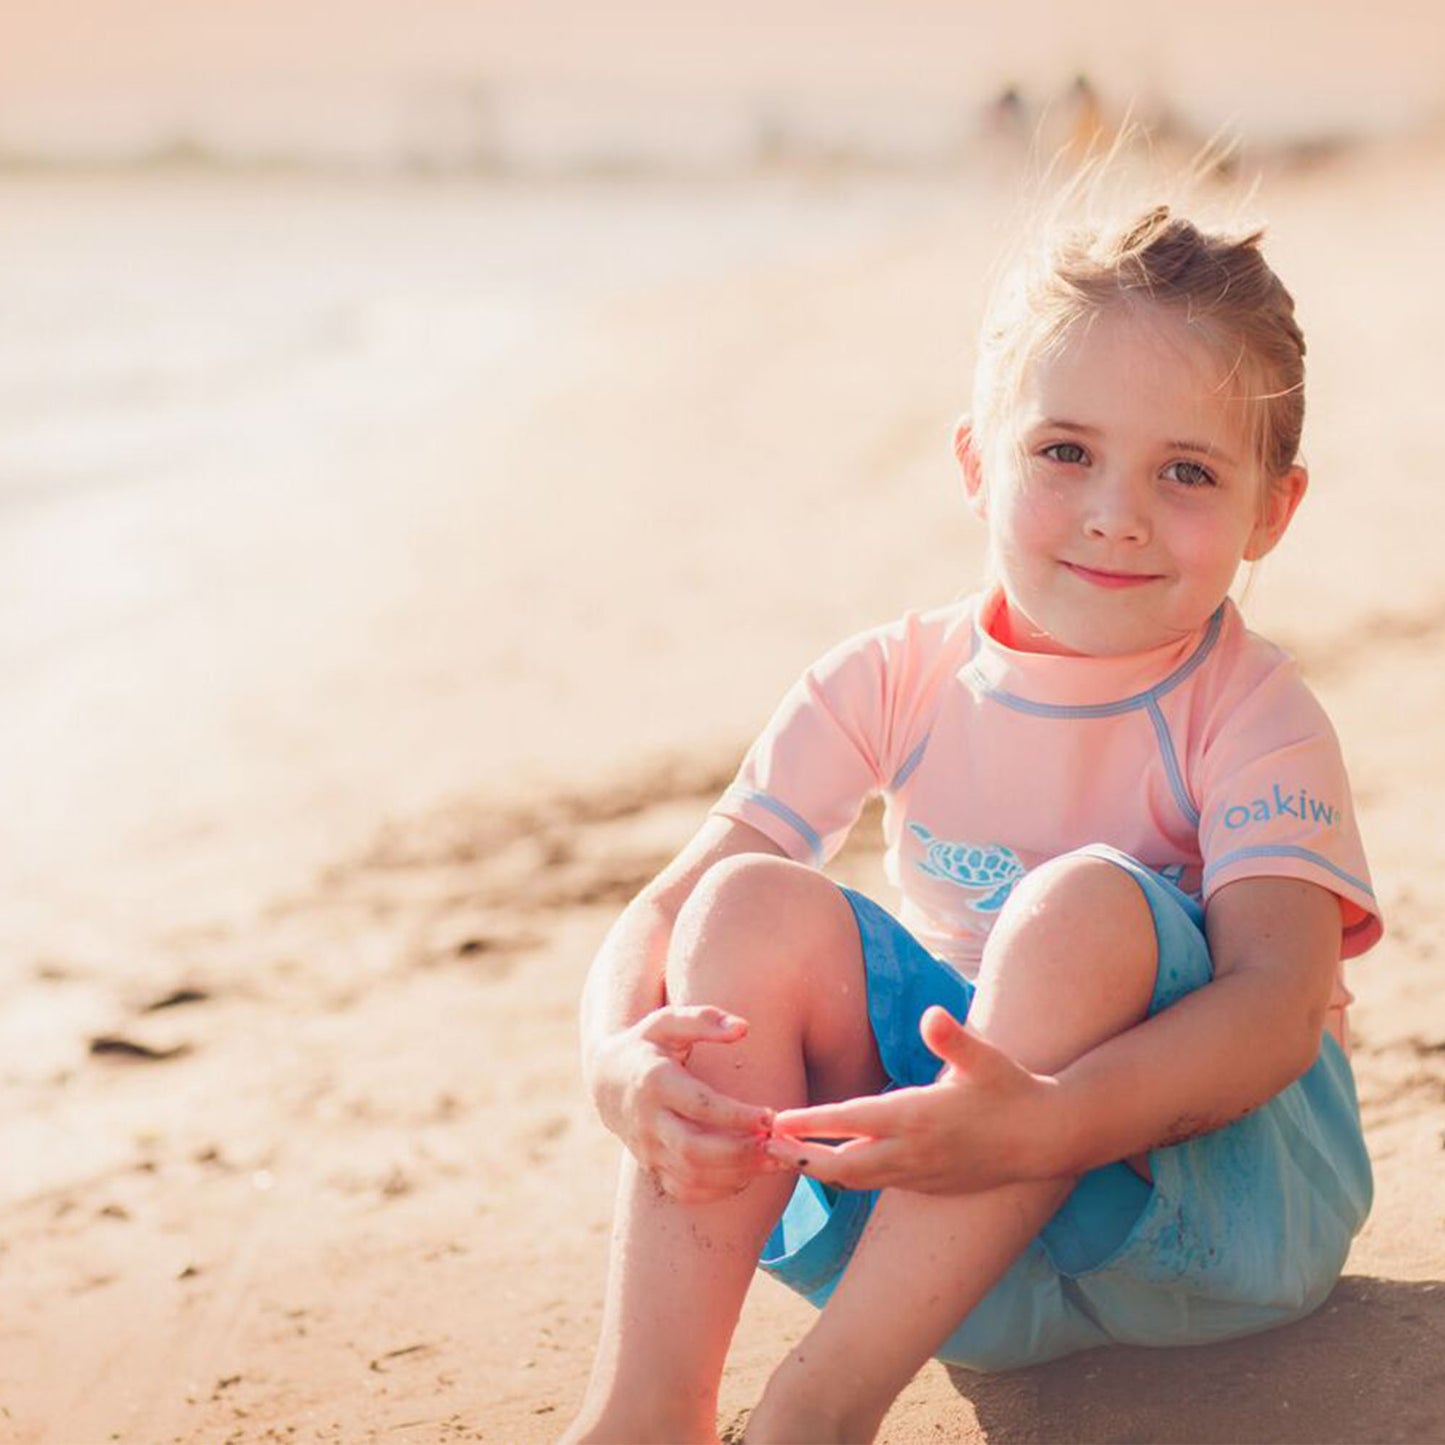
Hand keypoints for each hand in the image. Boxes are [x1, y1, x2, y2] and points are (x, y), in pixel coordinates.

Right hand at [590, 1005, 776, 1204]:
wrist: (607, 1080)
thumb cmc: (648, 1044)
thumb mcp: (668, 1021)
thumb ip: (705, 1020)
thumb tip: (743, 1028)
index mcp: (654, 1082)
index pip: (699, 1106)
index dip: (737, 1115)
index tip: (771, 1116)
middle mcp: (647, 1120)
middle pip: (693, 1150)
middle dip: (740, 1152)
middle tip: (776, 1145)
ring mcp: (648, 1148)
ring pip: (691, 1175)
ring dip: (736, 1174)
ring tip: (772, 1161)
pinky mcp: (652, 1167)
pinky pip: (684, 1190)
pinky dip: (717, 1190)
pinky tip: (746, 1175)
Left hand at [764, 1006, 1062, 1193]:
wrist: (1047, 1138)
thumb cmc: (1013, 1088)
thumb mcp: (987, 1059)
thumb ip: (955, 1039)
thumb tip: (932, 1016)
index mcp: (918, 1117)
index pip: (851, 1121)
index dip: (811, 1124)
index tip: (776, 1121)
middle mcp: (913, 1152)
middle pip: (842, 1164)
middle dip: (801, 1158)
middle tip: (762, 1148)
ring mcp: (920, 1175)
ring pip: (857, 1180)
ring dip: (820, 1171)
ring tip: (786, 1159)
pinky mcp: (929, 1186)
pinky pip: (878, 1186)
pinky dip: (849, 1179)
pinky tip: (833, 1168)